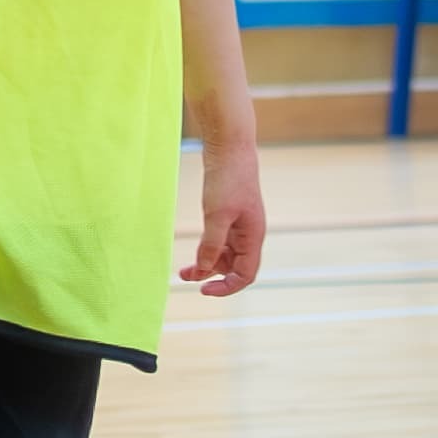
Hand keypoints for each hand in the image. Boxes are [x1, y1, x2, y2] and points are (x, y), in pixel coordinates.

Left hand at [182, 136, 265, 297]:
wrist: (230, 147)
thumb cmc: (228, 179)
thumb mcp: (216, 215)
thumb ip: (211, 244)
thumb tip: (204, 269)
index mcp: (253, 237)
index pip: (246, 275)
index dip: (226, 287)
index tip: (203, 290)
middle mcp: (249, 234)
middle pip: (234, 267)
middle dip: (211, 275)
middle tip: (185, 277)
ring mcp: (239, 225)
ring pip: (225, 255)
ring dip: (207, 264)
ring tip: (184, 270)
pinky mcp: (229, 215)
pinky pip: (219, 241)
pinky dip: (206, 249)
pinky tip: (194, 250)